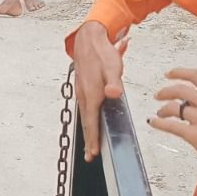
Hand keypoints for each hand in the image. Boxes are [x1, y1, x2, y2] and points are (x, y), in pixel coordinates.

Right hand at [72, 22, 127, 160]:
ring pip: (84, 116)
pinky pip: (84, 108)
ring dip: (87, 131)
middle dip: (88, 140)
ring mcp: (81, 91)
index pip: (92, 122)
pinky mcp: (82, 87)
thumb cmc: (102, 53)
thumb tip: (113, 93)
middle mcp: (84, 95)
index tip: (92, 153)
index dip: (93, 139)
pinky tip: (90, 121)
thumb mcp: (113, 66)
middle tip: (90, 156)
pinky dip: (87, 119)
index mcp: (91, 94)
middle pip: (86, 123)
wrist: (88, 39)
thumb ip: (114, 82)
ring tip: (90, 143)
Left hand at [149, 68, 196, 188]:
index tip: (170, 74)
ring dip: (163, 109)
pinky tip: (154, 122)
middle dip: (166, 91)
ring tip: (160, 113)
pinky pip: (172, 126)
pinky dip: (159, 123)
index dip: (179, 73)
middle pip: (181, 89)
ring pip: (174, 107)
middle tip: (159, 94)